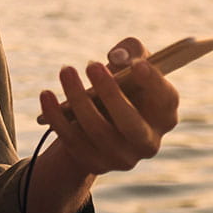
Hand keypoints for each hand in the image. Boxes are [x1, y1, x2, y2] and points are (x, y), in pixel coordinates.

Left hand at [38, 36, 179, 176]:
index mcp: (163, 115)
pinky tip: (46, 95)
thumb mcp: (132, 62)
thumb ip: (132, 50)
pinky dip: (56, 117)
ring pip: (97, 131)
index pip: (166, 100)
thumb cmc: (123, 84)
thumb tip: (117, 58)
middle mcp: (148, 142)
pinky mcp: (94, 162)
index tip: (137, 64)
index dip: (153, 83)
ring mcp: (121, 157)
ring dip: (78, 98)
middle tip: (92, 64)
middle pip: (131, 124)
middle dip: (111, 94)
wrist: (100, 120)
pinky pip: (72, 140)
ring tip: (66, 71)